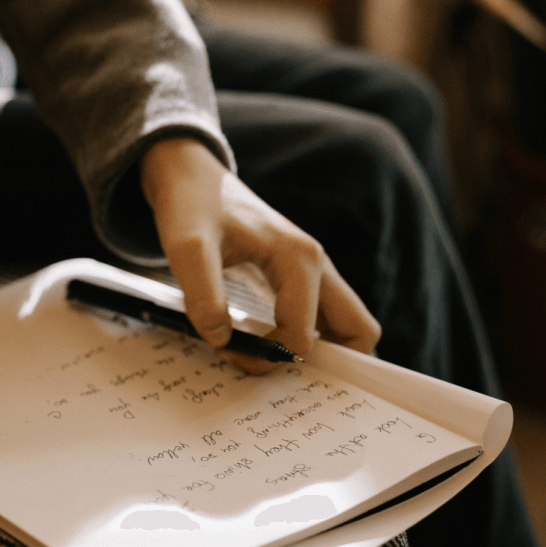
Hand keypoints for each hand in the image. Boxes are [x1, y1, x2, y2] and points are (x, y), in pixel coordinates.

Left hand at [140, 137, 380, 372]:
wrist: (192, 177)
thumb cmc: (192, 206)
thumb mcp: (186, 246)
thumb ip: (202, 293)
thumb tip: (222, 339)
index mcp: (299, 258)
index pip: (303, 335)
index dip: (266, 356)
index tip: (228, 351)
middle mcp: (317, 264)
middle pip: (359, 331)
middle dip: (322, 364)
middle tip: (271, 369)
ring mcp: (314, 271)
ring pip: (345, 327)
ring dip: (316, 354)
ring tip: (265, 357)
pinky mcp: (301, 278)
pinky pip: (323, 319)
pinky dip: (305, 340)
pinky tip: (265, 343)